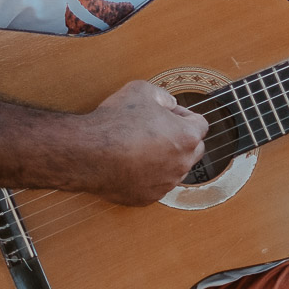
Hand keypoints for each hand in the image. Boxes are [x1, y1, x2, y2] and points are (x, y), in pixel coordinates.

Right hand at [70, 80, 207, 204]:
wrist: (87, 153)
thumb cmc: (115, 121)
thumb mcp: (142, 90)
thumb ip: (164, 96)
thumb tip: (170, 104)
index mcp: (187, 137)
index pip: (200, 124)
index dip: (184, 115)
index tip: (168, 113)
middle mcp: (182, 164)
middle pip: (193, 149)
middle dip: (180, 138)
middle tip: (156, 129)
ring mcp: (165, 184)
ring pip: (175, 169)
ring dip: (165, 158)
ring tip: (140, 145)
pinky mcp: (148, 198)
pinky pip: (156, 185)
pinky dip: (149, 175)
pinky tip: (131, 163)